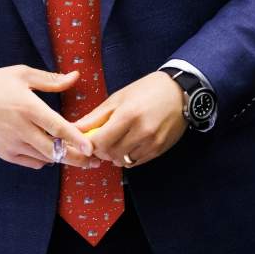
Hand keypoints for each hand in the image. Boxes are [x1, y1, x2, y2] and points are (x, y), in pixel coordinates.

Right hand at [0, 66, 100, 169]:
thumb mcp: (22, 75)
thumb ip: (51, 79)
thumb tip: (75, 77)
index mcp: (27, 107)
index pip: (57, 126)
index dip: (75, 138)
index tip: (91, 147)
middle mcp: (21, 129)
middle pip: (54, 150)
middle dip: (76, 157)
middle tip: (93, 160)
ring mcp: (12, 144)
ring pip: (45, 158)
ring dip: (61, 158)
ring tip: (77, 156)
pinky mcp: (5, 154)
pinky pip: (32, 162)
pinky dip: (44, 160)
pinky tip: (51, 152)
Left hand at [73, 71, 187, 168]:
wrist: (180, 92)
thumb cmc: (146, 90)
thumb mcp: (118, 98)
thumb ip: (96, 116)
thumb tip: (75, 128)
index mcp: (128, 115)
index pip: (99, 141)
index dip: (89, 144)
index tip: (87, 140)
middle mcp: (141, 131)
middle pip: (110, 154)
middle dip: (101, 150)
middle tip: (102, 139)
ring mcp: (152, 143)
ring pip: (122, 161)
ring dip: (114, 155)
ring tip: (117, 141)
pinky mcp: (159, 150)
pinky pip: (136, 162)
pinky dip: (128, 157)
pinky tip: (129, 144)